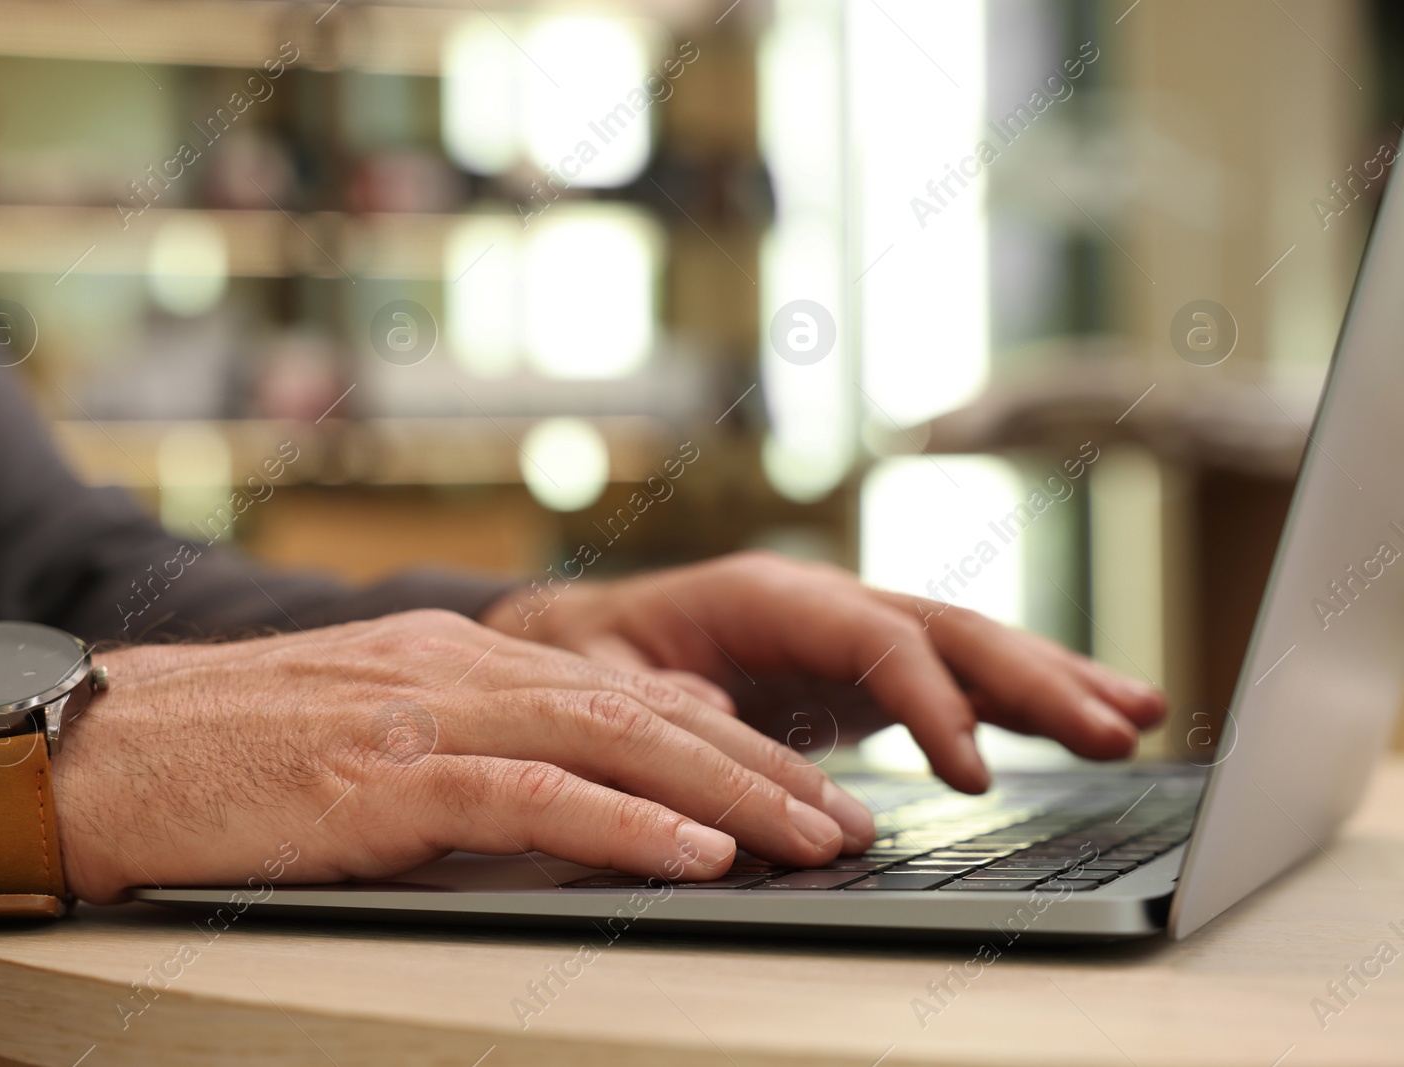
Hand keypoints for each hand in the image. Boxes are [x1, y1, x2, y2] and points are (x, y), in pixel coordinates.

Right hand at [53, 609, 879, 901]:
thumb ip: (475, 746)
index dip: (731, 743)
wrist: (105, 748)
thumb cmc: (232, 753)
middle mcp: (461, 668)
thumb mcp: (375, 732)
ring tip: (812, 836)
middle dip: (762, 769)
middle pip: (647, 710)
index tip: (803, 787)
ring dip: (729, 793)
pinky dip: (627, 823)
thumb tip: (575, 792)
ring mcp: (426, 715)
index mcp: (463, 659)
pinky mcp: (385, 775)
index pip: (628, 694)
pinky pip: (532, 796)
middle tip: (846, 817)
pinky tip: (695, 853)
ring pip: (615, 741)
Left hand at [482, 551, 1166, 793]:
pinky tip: (1085, 722)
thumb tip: (718, 723)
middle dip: (1035, 676)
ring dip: (1054, 679)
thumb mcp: (593, 672)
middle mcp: (824, 604)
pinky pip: (955, 679)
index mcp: (765, 595)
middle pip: (946, 629)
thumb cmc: (582, 653)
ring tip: (1140, 715)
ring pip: (969, 646)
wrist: (580, 638)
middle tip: (1117, 726)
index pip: (872, 636)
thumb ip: (655, 696)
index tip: (972, 768)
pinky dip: (1021, 701)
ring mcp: (850, 635)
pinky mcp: (861, 674)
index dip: (929, 698)